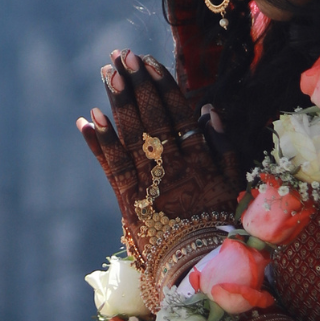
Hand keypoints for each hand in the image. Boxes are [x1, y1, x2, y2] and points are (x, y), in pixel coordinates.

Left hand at [77, 50, 240, 247]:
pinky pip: (111, 168)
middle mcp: (172, 169)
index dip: (164, 86)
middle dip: (136, 85)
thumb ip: (223, 147)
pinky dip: (99, 144)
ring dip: (117, 103)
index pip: (180, 115)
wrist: (198, 266)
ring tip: (106, 73)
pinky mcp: (127, 201)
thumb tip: (209, 111)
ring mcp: (148, 184)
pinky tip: (87, 118)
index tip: (151, 61)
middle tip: (123, 54)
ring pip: (130, 137)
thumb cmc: (219, 221)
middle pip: (151, 120)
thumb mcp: (232, 183)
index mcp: (199, 161)